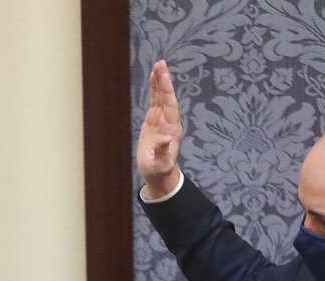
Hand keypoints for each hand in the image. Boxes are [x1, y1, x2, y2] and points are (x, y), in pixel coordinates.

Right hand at [136, 59, 182, 198]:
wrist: (159, 173)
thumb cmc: (159, 169)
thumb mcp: (160, 163)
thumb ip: (162, 151)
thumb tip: (166, 137)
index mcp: (171, 129)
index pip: (170, 105)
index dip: (167, 90)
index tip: (163, 76)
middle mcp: (168, 121)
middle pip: (166, 97)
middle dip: (164, 81)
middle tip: (161, 63)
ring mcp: (161, 119)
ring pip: (161, 96)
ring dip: (160, 81)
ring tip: (158, 64)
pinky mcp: (154, 120)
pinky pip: (154, 101)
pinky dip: (154, 89)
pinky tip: (153, 77)